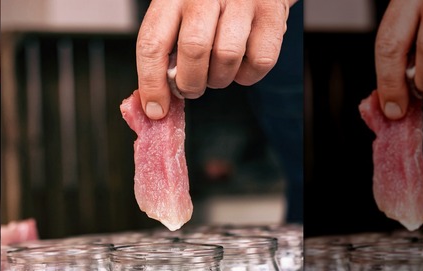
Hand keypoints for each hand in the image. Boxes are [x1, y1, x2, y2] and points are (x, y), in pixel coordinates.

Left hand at [136, 0, 293, 119]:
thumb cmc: (208, 4)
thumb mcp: (179, 14)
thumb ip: (165, 48)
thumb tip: (154, 102)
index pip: (153, 43)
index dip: (151, 83)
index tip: (155, 109)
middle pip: (193, 50)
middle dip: (190, 83)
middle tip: (191, 89)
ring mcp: (241, 0)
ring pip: (227, 56)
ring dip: (219, 79)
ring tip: (217, 72)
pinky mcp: (271, 12)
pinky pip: (259, 60)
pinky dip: (248, 75)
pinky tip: (241, 65)